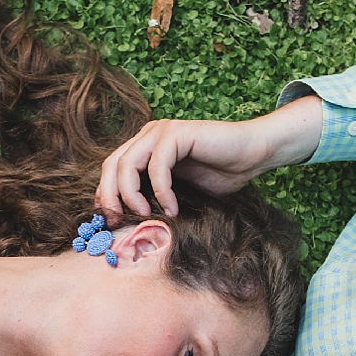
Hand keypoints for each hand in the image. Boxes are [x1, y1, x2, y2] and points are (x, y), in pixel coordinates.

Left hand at [95, 94, 322, 221]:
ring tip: (144, 215)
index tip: (110, 223)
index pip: (110, 170)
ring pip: (127, 164)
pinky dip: (161, 190)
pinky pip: (157, 165)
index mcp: (143, 147)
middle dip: (109, 197)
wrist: (251, 156)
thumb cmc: (219, 175)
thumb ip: (152, 199)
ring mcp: (161, 132)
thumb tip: (125, 223)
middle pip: (111, 166)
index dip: (105, 196)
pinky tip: (172, 207)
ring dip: (130, 194)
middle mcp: (148, 136)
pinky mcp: (177, 133)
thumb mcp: (177, 193)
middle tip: (118, 222)